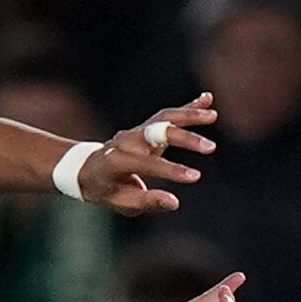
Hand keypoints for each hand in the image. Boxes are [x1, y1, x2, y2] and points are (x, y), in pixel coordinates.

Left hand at [73, 95, 217, 215]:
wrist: (87, 168)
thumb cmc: (105, 190)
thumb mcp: (121, 202)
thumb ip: (147, 202)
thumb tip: (175, 202)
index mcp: (117, 161)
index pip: (147, 164)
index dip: (171, 170)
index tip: (195, 177)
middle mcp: (126, 141)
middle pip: (158, 133)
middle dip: (185, 139)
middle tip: (210, 147)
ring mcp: (136, 131)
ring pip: (164, 118)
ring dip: (189, 114)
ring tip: (213, 114)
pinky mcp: (146, 127)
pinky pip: (167, 115)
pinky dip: (187, 107)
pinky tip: (207, 99)